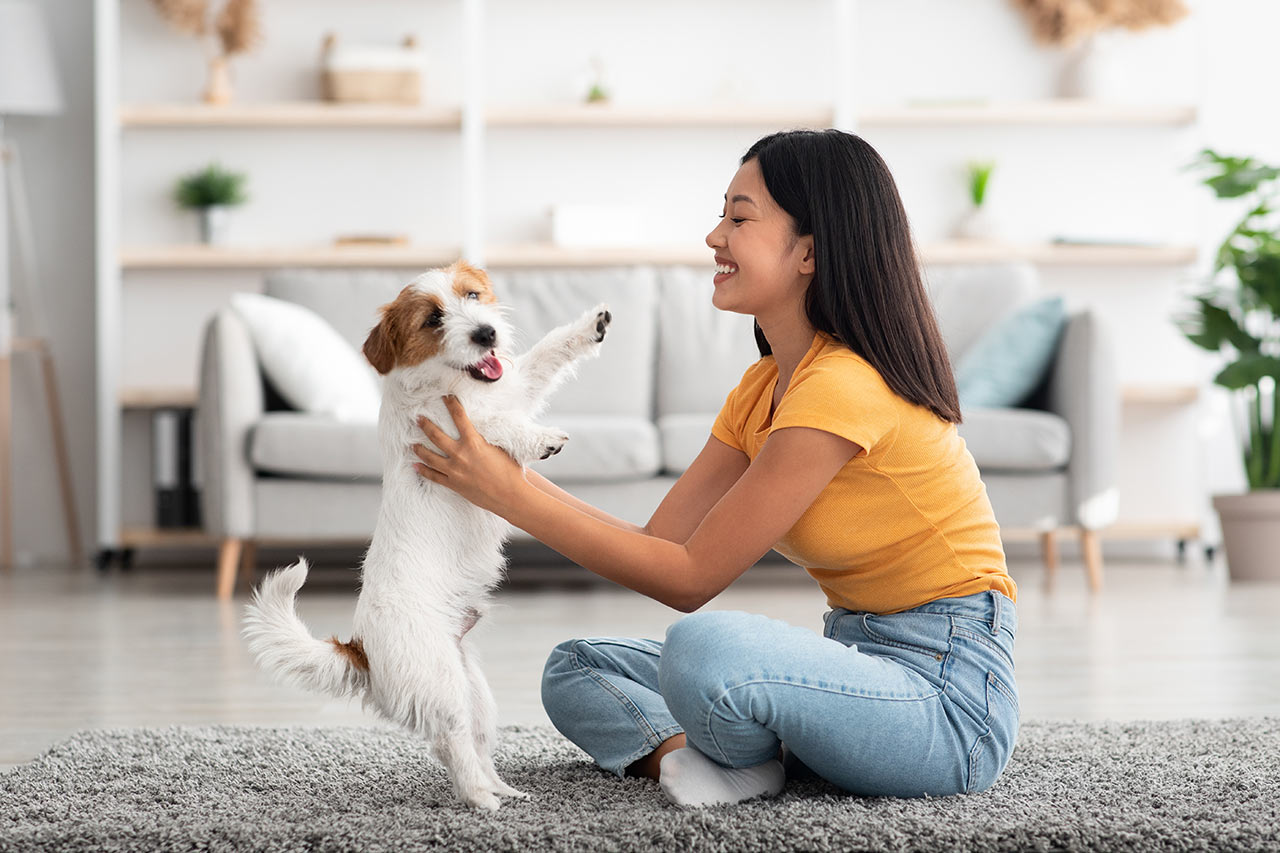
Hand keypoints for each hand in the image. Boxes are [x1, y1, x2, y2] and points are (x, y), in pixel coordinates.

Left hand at [412, 396, 524, 514]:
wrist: (509, 495)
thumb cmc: (510, 471)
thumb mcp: (499, 448)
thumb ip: (484, 439)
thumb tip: (478, 430)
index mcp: (474, 442)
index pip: (459, 417)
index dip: (451, 404)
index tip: (445, 396)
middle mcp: (460, 455)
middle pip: (436, 436)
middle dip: (426, 425)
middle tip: (418, 418)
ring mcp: (455, 471)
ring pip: (430, 457)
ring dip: (419, 449)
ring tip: (413, 444)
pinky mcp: (454, 484)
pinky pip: (434, 476)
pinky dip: (423, 470)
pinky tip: (416, 466)